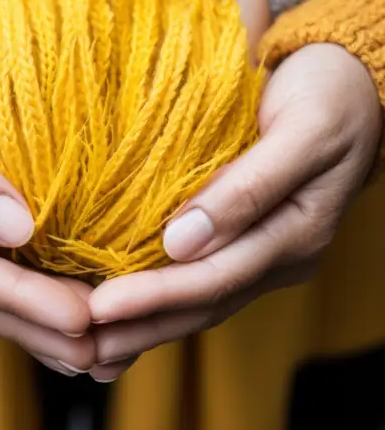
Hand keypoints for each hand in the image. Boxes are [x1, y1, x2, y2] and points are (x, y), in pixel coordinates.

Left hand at [89, 42, 380, 376]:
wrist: (354, 81)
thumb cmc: (330, 96)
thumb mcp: (303, 132)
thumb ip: (249, 186)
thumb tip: (181, 241)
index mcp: (297, 235)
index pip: (217, 278)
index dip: (157, 296)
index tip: (100, 308)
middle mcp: (279, 256)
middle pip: (202, 304)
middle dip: (139, 329)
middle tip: (75, 346)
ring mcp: (262, 253)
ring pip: (197, 302)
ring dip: (142, 326)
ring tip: (84, 349)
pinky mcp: (243, 240)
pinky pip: (196, 277)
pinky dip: (155, 299)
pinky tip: (117, 318)